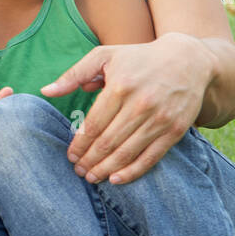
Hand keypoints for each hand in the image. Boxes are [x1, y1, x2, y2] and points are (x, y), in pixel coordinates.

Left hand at [41, 34, 206, 184]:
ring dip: (107, 169)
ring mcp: (160, 119)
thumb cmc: (139, 58)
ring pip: (128, 152)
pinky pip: (152, 156)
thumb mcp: (104, 56)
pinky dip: (133, 171)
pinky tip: (116, 179)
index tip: (70, 156)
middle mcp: (141, 105)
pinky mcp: (176, 130)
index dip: (80, 144)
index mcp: (120, 87)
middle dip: (90, 160)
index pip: (94, 124)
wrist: (189, 60)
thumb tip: (45, 91)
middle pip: (109, 142)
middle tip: (77, 171)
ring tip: (92, 177)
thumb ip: (73, 75)